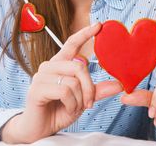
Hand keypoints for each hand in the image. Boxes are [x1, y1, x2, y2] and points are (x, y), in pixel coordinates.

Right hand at [0, 23, 122, 143]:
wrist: (41, 129)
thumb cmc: (60, 110)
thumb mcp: (83, 99)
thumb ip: (98, 90)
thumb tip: (119, 84)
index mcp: (60, 64)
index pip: (72, 43)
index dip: (85, 33)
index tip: (99, 25)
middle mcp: (49, 66)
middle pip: (80, 66)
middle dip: (89, 87)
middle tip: (89, 102)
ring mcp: (41, 76)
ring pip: (73, 80)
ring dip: (80, 98)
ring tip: (75, 107)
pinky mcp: (37, 89)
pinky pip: (64, 91)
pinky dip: (72, 104)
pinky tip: (67, 109)